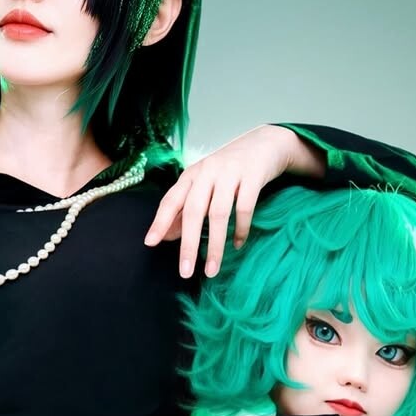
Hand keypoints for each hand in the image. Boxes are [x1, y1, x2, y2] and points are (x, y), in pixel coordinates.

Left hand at [143, 125, 323, 279]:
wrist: (265, 143)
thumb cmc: (229, 170)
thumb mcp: (204, 186)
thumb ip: (185, 209)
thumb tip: (165, 236)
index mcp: (191, 175)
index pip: (171, 200)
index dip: (160, 221)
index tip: (150, 243)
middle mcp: (207, 172)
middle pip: (193, 211)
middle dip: (188, 244)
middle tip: (185, 271)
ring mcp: (230, 172)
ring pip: (218, 213)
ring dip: (215, 245)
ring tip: (211, 270)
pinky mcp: (253, 176)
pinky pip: (245, 208)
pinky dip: (241, 229)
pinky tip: (237, 245)